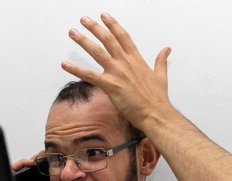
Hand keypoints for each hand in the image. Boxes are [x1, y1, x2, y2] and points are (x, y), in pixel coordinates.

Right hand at [11, 152, 58, 180]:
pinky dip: (22, 163)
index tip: (56, 171)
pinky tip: (32, 162)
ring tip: (44, 156)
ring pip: (24, 171)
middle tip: (51, 158)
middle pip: (32, 176)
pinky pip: (13, 169)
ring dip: (34, 161)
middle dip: (42, 166)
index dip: (47, 178)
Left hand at [62, 13, 173, 131]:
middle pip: (108, 39)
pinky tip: (65, 64)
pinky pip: (89, 75)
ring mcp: (117, 73)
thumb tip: (166, 50)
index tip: (105, 16)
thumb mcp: (161, 75)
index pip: (123, 36)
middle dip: (94, 27)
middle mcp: (125, 63)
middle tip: (84, 19)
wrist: (155, 113)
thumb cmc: (157, 98)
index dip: (113, 25)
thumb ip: (161, 60)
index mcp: (136, 59)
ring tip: (73, 33)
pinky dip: (75, 69)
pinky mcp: (110, 85)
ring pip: (97, 52)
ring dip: (83, 41)